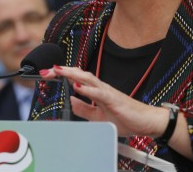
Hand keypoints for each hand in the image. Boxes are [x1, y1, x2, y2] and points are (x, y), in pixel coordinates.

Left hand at [42, 66, 167, 137]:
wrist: (146, 122)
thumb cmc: (126, 118)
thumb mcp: (99, 117)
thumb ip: (84, 109)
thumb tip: (71, 101)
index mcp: (97, 91)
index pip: (76, 80)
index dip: (61, 75)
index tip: (47, 74)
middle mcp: (101, 88)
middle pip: (79, 75)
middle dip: (63, 71)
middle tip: (47, 70)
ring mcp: (108, 92)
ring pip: (88, 79)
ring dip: (73, 74)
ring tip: (59, 71)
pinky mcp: (114, 99)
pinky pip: (99, 93)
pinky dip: (88, 90)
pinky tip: (77, 87)